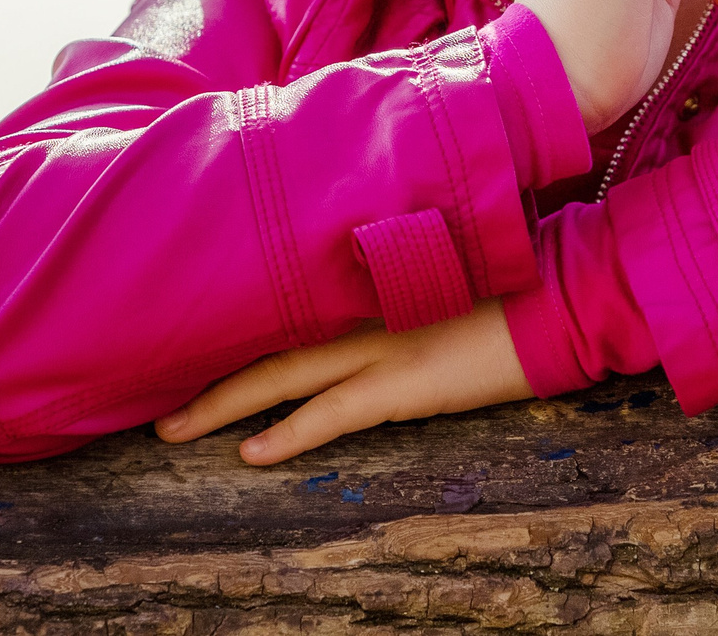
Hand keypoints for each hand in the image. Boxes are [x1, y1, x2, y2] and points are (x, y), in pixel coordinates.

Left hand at [153, 297, 531, 463]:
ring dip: (224, 403)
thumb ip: (398, 270)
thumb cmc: (514, 278)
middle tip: (155, 398)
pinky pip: (332, 415)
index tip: (189, 332)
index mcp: (371, 277)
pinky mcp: (406, 384)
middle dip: (209, 371)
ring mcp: (382, 346)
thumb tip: (364, 277)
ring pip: (283, 374)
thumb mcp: (445, 264)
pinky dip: (290, 434)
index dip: (236, 320)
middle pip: (269, 339)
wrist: (563, 294)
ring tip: (174, 428)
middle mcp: (364, 309)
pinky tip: (252, 454)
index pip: (287, 297)